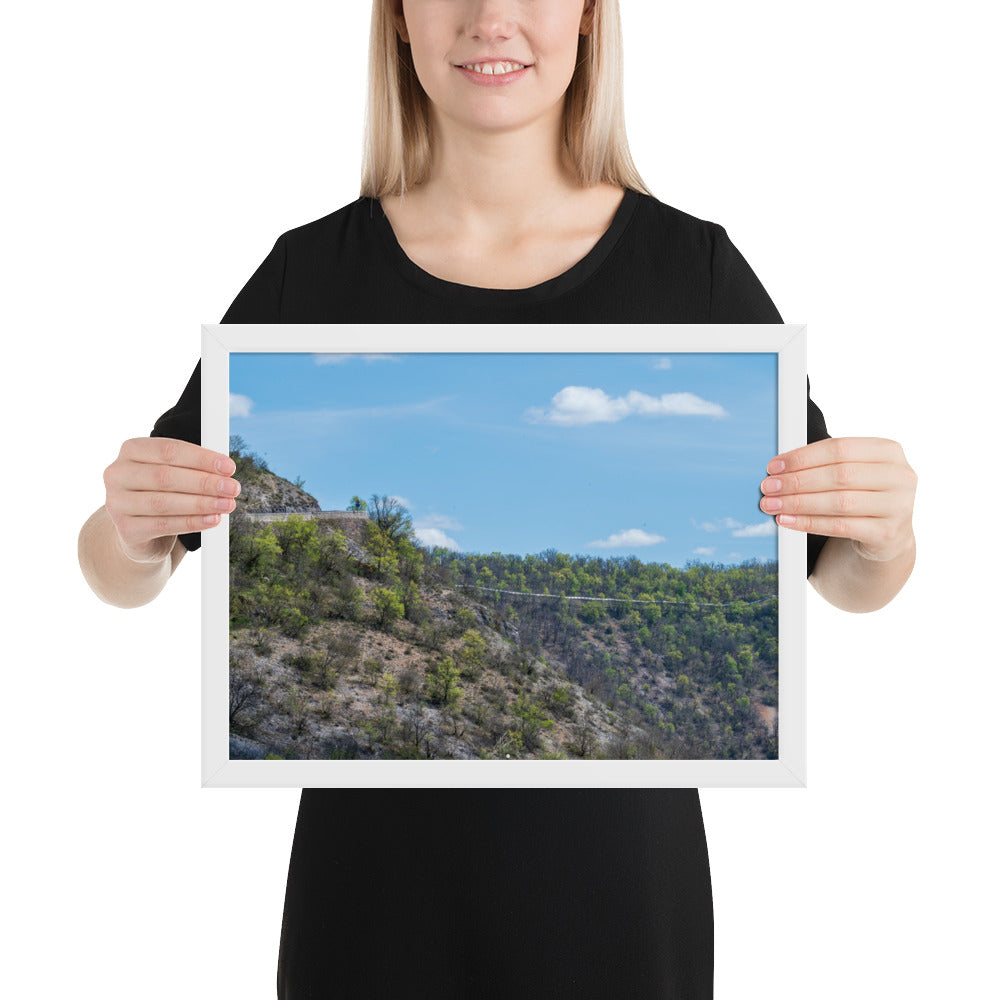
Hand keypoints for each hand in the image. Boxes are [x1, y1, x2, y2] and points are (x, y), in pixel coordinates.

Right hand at [103, 438, 240, 561]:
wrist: (140, 531)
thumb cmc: (161, 493)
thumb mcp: (173, 473)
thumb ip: (193, 467)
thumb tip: (225, 471)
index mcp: (131, 450)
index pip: (169, 450)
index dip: (202, 458)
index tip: (228, 467)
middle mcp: (118, 474)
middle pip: (166, 476)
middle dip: (205, 482)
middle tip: (232, 488)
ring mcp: (117, 503)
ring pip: (164, 502)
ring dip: (202, 503)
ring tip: (227, 504)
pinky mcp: (126, 529)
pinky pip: (164, 525)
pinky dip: (192, 522)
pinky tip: (213, 519)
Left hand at [759, 437, 916, 561]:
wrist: (888, 534)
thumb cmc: (862, 495)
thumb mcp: (853, 472)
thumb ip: (826, 464)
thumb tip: (779, 467)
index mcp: (889, 451)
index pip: (839, 448)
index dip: (803, 457)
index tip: (774, 466)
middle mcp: (900, 476)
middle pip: (839, 475)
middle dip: (797, 481)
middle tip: (768, 487)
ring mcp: (899, 506)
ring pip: (839, 502)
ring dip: (798, 503)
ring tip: (772, 504)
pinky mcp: (888, 533)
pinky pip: (840, 526)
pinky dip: (809, 523)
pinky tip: (787, 521)